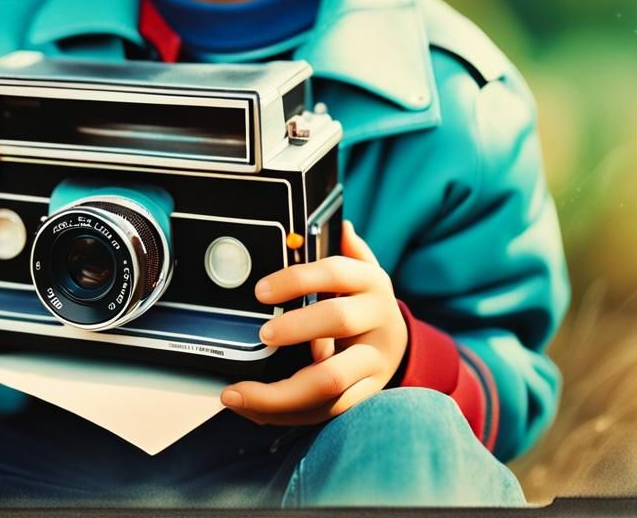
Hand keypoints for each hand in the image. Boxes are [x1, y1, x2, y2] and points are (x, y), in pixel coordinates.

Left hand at [221, 221, 406, 425]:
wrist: (400, 343)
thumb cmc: (364, 301)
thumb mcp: (362, 270)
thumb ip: (349, 249)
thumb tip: (342, 223)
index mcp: (371, 282)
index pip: (335, 272)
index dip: (297, 279)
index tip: (260, 290)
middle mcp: (377, 320)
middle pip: (337, 321)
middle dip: (296, 327)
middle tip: (261, 333)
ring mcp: (374, 362)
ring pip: (331, 382)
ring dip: (280, 392)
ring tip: (237, 392)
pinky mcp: (364, 395)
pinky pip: (325, 410)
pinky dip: (286, 413)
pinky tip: (251, 408)